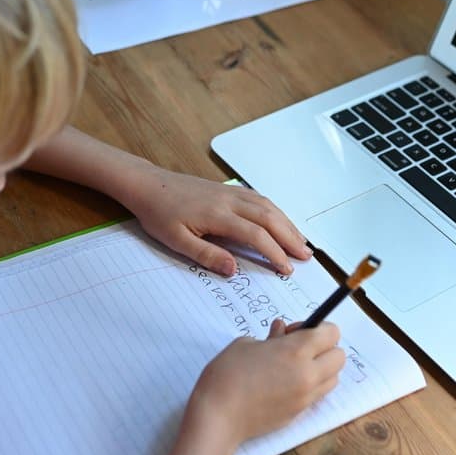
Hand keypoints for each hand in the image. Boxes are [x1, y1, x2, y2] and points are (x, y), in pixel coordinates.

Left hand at [123, 168, 311, 276]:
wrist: (149, 185)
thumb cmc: (159, 213)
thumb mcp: (176, 241)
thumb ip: (206, 255)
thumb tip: (233, 269)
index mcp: (218, 214)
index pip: (255, 235)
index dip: (274, 253)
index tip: (286, 269)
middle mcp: (230, 200)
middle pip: (269, 218)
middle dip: (290, 238)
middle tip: (306, 257)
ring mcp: (231, 192)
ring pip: (268, 206)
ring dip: (287, 224)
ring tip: (301, 242)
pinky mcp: (228, 189)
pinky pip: (259, 199)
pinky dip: (276, 211)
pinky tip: (281, 221)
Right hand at [190, 320, 343, 443]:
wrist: (218, 417)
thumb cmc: (227, 375)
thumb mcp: (245, 344)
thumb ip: (270, 337)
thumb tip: (281, 332)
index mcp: (296, 351)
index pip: (331, 333)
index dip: (318, 327)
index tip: (298, 330)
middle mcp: (308, 375)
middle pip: (339, 357)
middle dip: (324, 348)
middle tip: (297, 347)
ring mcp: (305, 397)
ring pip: (333, 379)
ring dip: (321, 368)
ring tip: (293, 367)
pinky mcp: (299, 414)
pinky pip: (317, 395)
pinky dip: (309, 386)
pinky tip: (284, 384)